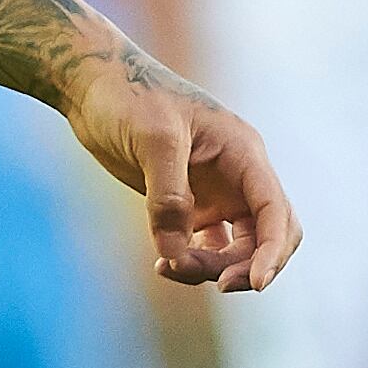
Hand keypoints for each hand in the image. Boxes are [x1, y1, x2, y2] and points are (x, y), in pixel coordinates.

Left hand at [60, 49, 301, 292]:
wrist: (92, 82)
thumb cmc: (127, 96)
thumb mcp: (152, 139)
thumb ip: (168, 197)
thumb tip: (176, 253)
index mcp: (242, 152)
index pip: (275, 211)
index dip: (272, 251)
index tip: (255, 284)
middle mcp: (238, 173)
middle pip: (267, 236)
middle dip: (246, 266)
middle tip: (205, 280)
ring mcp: (215, 189)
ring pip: (237, 247)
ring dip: (213, 267)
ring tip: (166, 267)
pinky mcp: (190, 202)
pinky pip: (208, 244)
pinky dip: (194, 261)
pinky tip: (164, 264)